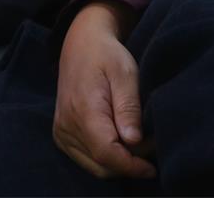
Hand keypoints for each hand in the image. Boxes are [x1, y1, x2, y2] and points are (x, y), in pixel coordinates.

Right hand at [53, 2, 154, 179]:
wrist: (81, 44)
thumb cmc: (106, 55)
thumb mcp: (125, 73)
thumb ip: (129, 107)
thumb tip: (133, 141)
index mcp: (83, 110)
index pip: (106, 154)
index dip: (131, 166)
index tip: (152, 168)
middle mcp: (67, 125)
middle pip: (100, 165)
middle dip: (128, 165)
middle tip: (151, 147)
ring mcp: (61, 131)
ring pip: (93, 166)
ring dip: (118, 163)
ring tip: (138, 143)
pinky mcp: (61, 134)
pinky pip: (84, 158)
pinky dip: (104, 158)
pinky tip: (121, 142)